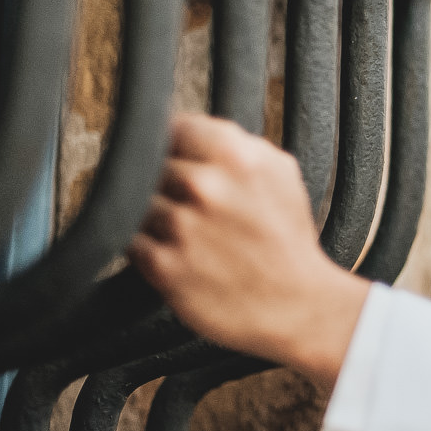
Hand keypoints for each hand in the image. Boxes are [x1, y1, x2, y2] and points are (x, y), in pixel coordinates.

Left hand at [128, 113, 370, 386]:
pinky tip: (177, 255)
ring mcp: (181, 227)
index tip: (179, 161)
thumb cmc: (288, 239)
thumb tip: (184, 126)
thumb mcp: (280, 173)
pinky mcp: (164, 268)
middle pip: (149, 165)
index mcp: (235, 155)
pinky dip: (147, 248)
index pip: (171, 127)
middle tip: (187, 205)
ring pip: (136, 203)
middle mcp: (205, 186)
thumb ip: (234, 140)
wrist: (299, 305)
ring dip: (154, 217)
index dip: (174, 146)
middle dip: (165, 183)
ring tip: (187, 234)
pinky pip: (130, 243)